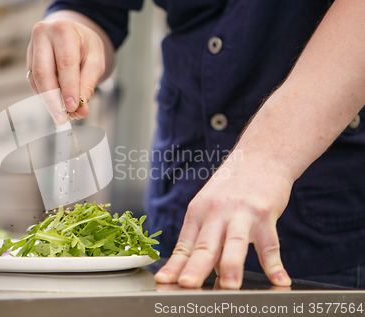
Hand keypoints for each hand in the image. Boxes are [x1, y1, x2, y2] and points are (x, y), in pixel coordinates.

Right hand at [27, 17, 106, 121]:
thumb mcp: (95, 61)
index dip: (68, 88)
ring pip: (36, 80)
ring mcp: (32, 47)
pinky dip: (45, 96)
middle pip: (44, 72)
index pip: (65, 62)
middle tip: (62, 119)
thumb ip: (87, 85)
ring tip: (62, 115)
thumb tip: (80, 110)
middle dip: (53, 99)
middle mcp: (43, 35)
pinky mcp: (28, 60)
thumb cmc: (85, 45)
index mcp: (63, 29)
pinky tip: (56, 104)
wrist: (72, 32)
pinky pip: (34, 82)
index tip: (73, 107)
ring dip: (49, 101)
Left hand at [154, 153, 292, 288]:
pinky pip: (270, 244)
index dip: (174, 265)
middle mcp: (215, 213)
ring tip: (229, 286)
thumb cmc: (233, 186)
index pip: (184, 245)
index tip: (164, 281)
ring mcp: (240, 213)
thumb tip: (212, 269)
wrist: (260, 156)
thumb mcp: (212, 206)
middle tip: (187, 286)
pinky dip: (275, 265)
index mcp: (197, 212)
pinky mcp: (265, 214)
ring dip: (231, 266)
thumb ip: (210, 238)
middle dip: (195, 268)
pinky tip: (280, 280)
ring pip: (233, 243)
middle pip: (204, 246)